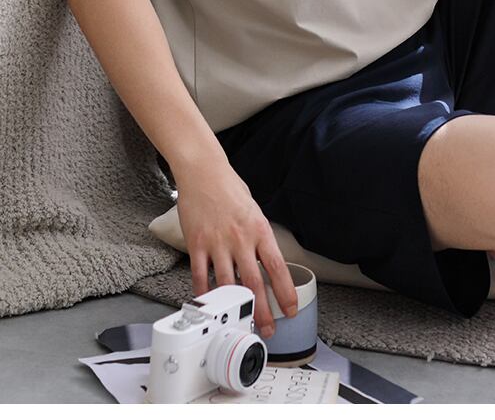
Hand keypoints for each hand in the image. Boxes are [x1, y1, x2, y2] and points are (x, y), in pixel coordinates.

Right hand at [175, 160, 298, 336]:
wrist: (203, 171)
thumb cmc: (230, 189)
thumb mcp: (254, 211)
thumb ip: (259, 237)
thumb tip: (266, 262)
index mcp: (260, 229)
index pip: (277, 267)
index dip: (285, 293)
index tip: (291, 310)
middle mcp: (241, 238)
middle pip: (254, 283)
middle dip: (262, 311)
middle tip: (267, 329)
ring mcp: (217, 242)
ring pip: (228, 285)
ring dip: (235, 309)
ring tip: (240, 324)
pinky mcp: (197, 244)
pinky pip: (200, 276)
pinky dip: (205, 294)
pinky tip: (210, 306)